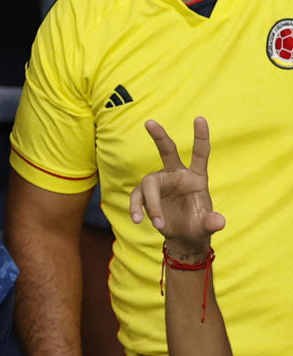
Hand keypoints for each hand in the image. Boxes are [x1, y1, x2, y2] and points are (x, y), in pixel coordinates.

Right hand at [131, 116, 222, 260]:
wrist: (183, 237)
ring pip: (148, 184)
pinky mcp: (145, 195)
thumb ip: (212, 223)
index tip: (200, 119)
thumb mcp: (206, 226)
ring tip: (158, 223)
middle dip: (159, 136)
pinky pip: (137, 198)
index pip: (200, 154)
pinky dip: (136, 209)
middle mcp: (176, 175)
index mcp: (196, 177)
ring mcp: (159, 184)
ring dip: (151, 204)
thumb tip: (218, 221)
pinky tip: (138, 220)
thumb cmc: (198, 226)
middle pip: (167, 151)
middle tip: (150, 122)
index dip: (200, 136)